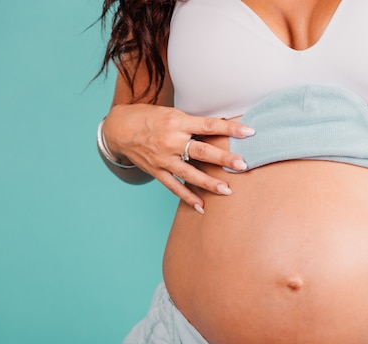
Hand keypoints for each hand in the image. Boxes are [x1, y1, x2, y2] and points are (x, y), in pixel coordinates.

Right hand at [103, 104, 254, 212]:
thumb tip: (222, 127)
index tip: (249, 132)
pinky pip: (174, 186)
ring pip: (190, 173)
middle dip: (223, 159)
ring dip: (209, 183)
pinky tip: (202, 206)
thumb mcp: (171, 112)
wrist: (118, 128)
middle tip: (243, 164)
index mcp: (177, 121)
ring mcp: (163, 158)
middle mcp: (171, 140)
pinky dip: (188, 197)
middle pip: (202, 151)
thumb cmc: (149, 117)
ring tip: (227, 190)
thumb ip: (193, 123)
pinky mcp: (156, 171)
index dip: (230, 128)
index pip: (209, 125)